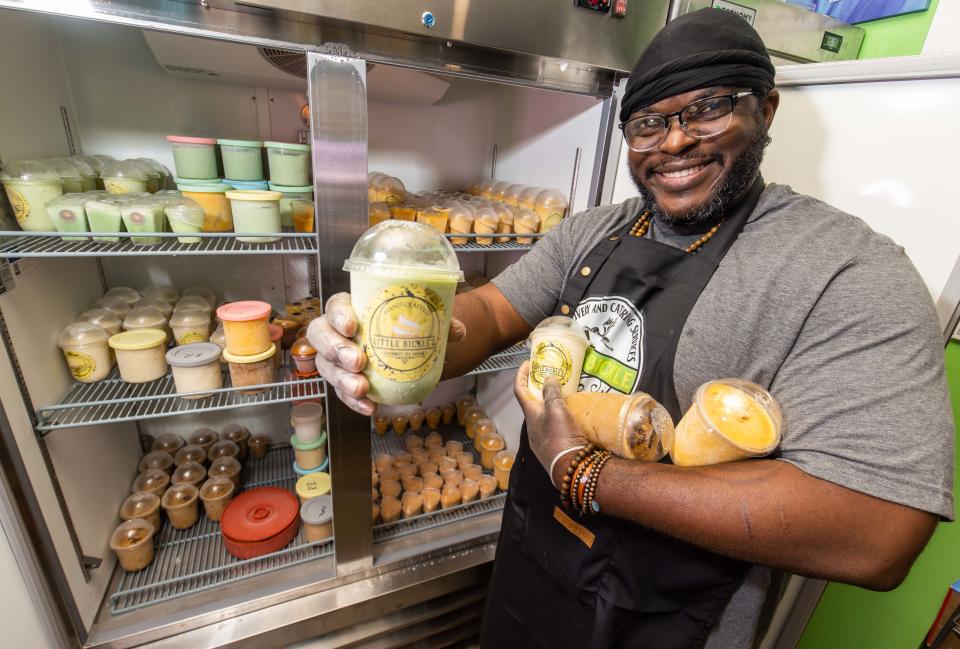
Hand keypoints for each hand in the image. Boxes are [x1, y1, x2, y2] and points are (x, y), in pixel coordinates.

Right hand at [307, 292, 467, 415]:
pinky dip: (353, 402)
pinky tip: (369, 408)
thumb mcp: (421, 322)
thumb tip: (456, 330)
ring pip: (326, 366)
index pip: (336, 305)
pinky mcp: (341, 381)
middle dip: (336, 349)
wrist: (404, 351)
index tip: (353, 326)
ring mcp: (335, 358)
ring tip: (362, 389)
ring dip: (342, 379)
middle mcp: (336, 331)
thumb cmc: (404, 329)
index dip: (339, 315)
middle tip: (358, 361)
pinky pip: (340, 392)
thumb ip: (439, 323)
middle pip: (321, 335)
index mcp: (353, 308)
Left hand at [514, 362, 588, 487]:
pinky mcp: (555, 446)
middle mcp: (534, 427)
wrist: (572, 468)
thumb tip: (548, 379)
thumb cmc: (561, 438)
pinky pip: (555, 425)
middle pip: (532, 403)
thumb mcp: (556, 411)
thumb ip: (551, 393)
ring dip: (551, 403)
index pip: (519, 391)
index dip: (521, 375)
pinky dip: (560, 415)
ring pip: (544, 415)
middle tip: (550, 377)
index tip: (527, 363)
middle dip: (539, 389)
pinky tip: (572, 415)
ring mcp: (544, 438)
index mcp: (530, 415)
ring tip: (565, 394)